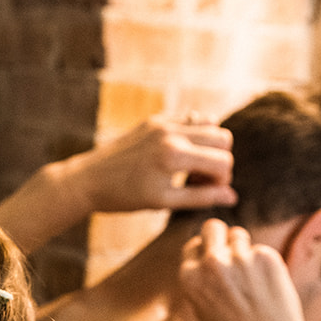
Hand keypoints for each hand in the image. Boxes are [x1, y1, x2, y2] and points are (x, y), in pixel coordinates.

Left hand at [65, 118, 234, 214]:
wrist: (88, 180)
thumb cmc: (124, 197)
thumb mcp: (164, 202)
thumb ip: (201, 197)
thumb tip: (232, 196)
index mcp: (174, 156)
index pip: (223, 161)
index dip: (223, 180)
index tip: (209, 191)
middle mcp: (172, 133)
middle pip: (223, 137)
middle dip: (221, 160)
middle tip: (203, 179)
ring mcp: (163, 122)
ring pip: (210, 123)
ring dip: (210, 144)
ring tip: (193, 166)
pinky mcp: (155, 119)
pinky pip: (190, 118)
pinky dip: (195, 133)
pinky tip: (182, 154)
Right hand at [179, 219, 320, 320]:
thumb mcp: (205, 313)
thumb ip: (205, 283)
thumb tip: (211, 259)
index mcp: (190, 278)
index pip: (193, 246)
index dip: (205, 254)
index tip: (216, 265)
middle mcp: (211, 263)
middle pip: (212, 227)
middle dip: (221, 236)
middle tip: (233, 255)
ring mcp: (240, 257)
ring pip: (240, 236)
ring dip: (245, 250)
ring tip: (254, 282)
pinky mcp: (267, 256)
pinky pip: (262, 251)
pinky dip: (266, 265)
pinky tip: (271, 290)